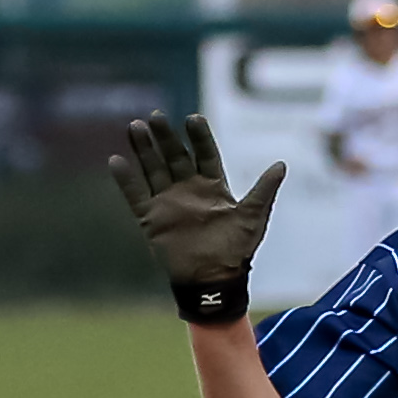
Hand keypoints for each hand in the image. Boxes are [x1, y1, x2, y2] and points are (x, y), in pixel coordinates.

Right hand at [110, 111, 284, 324]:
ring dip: (144, 149)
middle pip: (175, 156)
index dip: (199, 137)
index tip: (193, 119)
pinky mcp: (152, 218)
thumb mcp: (253, 217)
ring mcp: (168, 202)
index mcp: (213, 187)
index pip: (205, 154)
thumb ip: (263, 190)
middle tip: (156, 116)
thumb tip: (281, 165)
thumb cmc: (235, 251)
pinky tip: (116, 160)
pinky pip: (135, 195)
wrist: (213, 281)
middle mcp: (188, 190)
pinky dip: (126, 179)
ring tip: (135, 126)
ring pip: (153, 169)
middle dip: (166, 137)